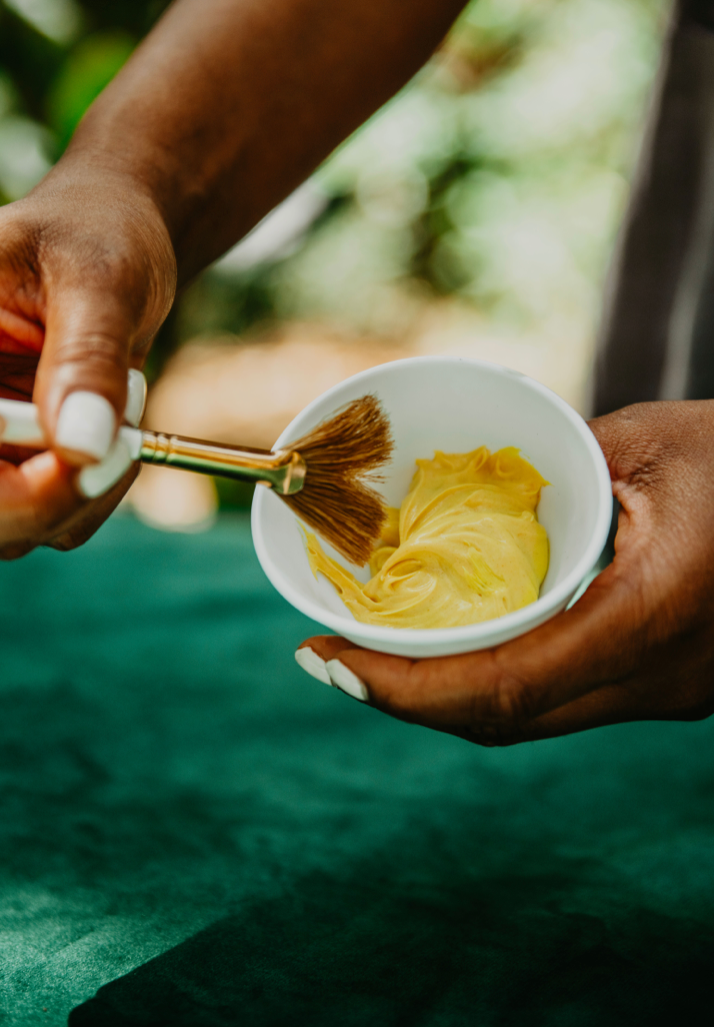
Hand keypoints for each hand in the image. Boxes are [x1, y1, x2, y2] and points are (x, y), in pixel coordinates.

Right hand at [0, 160, 175, 557]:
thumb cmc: (98, 236)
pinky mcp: (15, 468)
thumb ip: (89, 358)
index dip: (15, 487)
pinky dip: (97, 489)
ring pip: (18, 529)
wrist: (113, 245)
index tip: (88, 454)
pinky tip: (112, 421)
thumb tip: (83, 446)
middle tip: (121, 428)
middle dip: (57, 494)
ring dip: (86, 487)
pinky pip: (54, 521)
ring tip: (116, 394)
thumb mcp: (100, 278)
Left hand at [297, 401, 713, 742]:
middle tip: (330, 655)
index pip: (503, 686)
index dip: (401, 687)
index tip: (325, 658)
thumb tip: (476, 486)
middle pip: (504, 719)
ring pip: (531, 719)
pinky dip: (495, 680)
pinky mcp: (668, 686)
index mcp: (652, 616)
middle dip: (404, 698)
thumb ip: (563, 465)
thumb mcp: (653, 439)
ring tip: (377, 652)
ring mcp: (668, 693)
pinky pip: (563, 698)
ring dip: (445, 694)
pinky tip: (457, 645)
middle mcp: (659, 678)